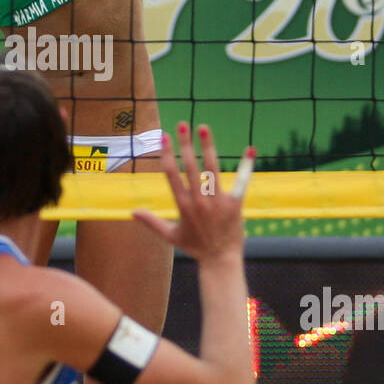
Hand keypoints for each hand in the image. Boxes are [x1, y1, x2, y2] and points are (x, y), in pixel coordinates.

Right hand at [133, 123, 244, 262]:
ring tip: (204, 127)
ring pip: (212, 168)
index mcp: (183, 206)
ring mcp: (217, 201)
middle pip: (190, 167)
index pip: (171, 174)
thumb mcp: (170, 236)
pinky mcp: (235, 204)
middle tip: (182, 124)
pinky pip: (241, 181)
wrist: (220, 259)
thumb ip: (152, 222)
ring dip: (207, 146)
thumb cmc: (195, 247)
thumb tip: (132, 212)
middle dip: (185, 144)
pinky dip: (246, 165)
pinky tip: (250, 149)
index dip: (167, 154)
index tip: (164, 137)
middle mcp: (199, 201)